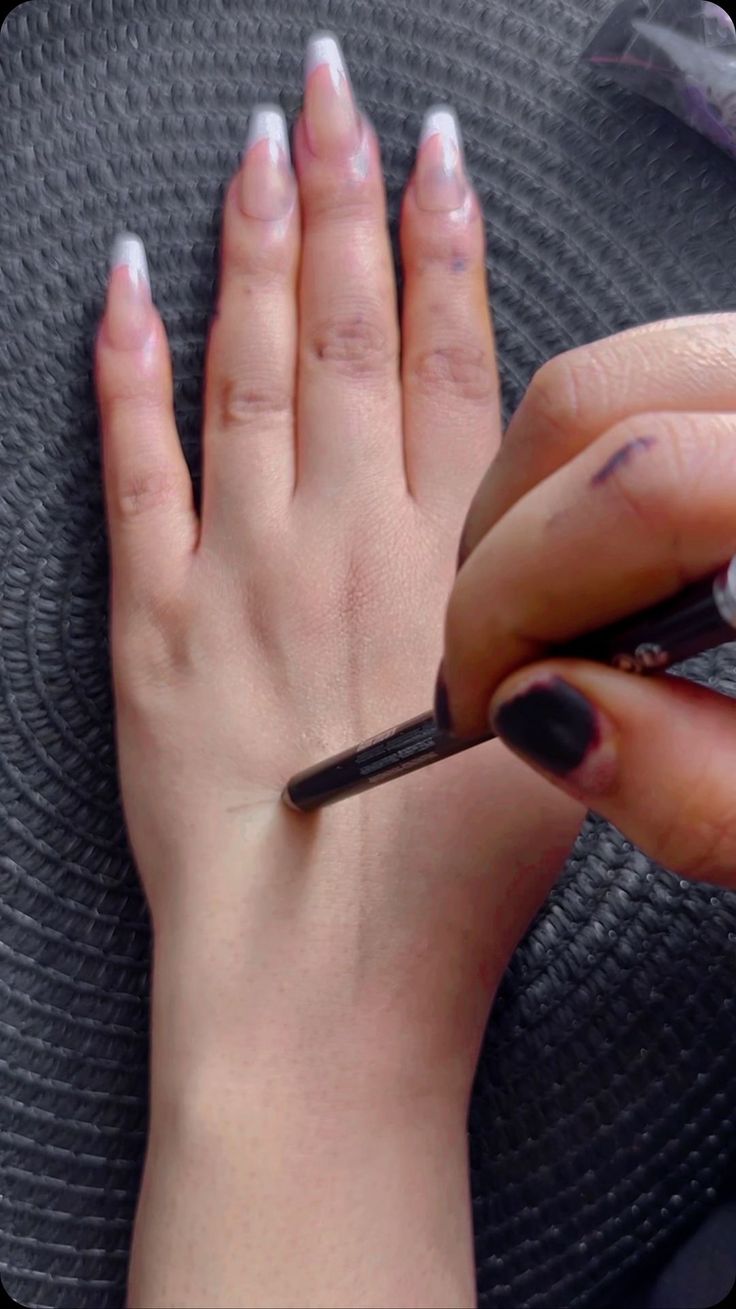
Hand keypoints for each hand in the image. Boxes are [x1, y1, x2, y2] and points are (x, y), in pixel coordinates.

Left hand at [95, 37, 580, 1103]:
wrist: (328, 982)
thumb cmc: (445, 889)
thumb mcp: (548, 732)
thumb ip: (547, 618)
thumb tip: (556, 542)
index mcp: (452, 559)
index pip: (455, 357)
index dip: (445, 243)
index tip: (436, 157)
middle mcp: (345, 534)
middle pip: (351, 326)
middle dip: (344, 193)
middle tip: (333, 91)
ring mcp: (240, 565)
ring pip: (251, 362)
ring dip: (255, 242)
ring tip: (256, 143)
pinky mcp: (153, 619)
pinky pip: (132, 460)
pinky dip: (123, 363)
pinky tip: (124, 278)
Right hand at [440, 315, 735, 886]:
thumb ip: (697, 792)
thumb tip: (540, 713)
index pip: (634, 485)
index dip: (516, 593)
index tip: (479, 693)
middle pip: (600, 396)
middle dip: (509, 531)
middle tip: (502, 648)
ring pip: (633, 366)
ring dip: (553, 487)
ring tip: (553, 595)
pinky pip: (679, 376)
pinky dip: (618, 452)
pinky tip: (620, 541)